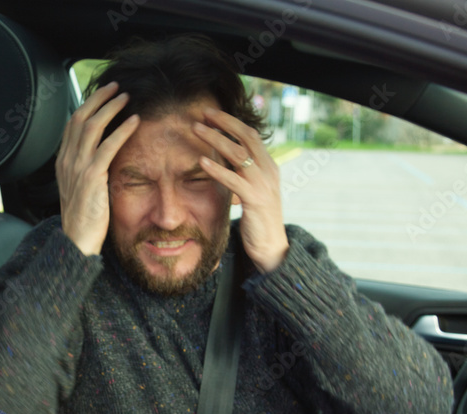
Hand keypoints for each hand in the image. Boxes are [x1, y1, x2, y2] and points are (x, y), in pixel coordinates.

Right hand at [55, 81, 140, 255]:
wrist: (76, 240)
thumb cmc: (83, 218)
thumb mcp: (80, 188)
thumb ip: (87, 169)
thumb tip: (103, 156)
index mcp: (63, 162)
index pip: (72, 124)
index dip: (87, 105)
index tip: (103, 95)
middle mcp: (67, 160)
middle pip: (80, 117)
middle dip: (98, 98)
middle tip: (115, 86)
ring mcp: (77, 167)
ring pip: (92, 126)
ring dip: (110, 107)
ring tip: (125, 96)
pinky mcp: (92, 177)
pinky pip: (108, 146)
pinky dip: (122, 130)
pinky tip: (134, 121)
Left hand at [193, 108, 287, 272]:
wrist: (270, 247)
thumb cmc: (256, 219)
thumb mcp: (248, 190)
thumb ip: (239, 173)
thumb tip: (220, 156)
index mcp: (268, 166)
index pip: (251, 135)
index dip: (231, 122)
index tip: (210, 113)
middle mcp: (269, 171)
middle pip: (247, 137)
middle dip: (224, 122)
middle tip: (202, 113)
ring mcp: (264, 185)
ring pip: (239, 154)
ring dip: (216, 139)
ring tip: (196, 130)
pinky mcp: (256, 201)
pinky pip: (234, 180)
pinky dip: (217, 169)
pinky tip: (201, 162)